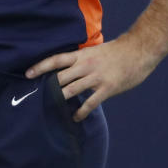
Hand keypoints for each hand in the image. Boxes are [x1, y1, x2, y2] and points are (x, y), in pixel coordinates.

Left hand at [25, 36, 158, 121]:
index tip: (27, 74)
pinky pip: (89, 103)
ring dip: (60, 101)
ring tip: (53, 109)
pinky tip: (76, 117)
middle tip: (37, 99)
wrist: (139, 50)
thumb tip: (68, 69)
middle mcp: (86, 65)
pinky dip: (80, 112)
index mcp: (83, 55)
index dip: (41, 66)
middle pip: (60, 78)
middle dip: (48, 89)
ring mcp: (96, 77)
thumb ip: (82, 60)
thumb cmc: (118, 51)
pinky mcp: (107, 88)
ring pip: (71, 91)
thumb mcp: (96, 50)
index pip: (56, 60)